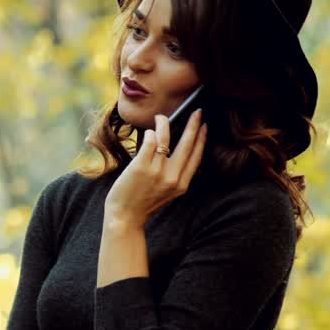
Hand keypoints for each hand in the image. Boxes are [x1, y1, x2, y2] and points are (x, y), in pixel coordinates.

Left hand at [105, 109, 207, 225]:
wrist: (124, 218)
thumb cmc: (142, 203)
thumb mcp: (166, 193)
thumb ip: (173, 175)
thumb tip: (172, 149)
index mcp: (181, 184)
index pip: (196, 156)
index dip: (201, 139)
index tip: (204, 127)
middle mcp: (173, 177)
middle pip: (187, 144)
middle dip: (193, 125)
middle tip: (197, 111)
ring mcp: (157, 171)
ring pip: (165, 139)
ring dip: (164, 124)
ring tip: (162, 118)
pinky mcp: (141, 167)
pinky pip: (149, 141)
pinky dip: (150, 133)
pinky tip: (148, 131)